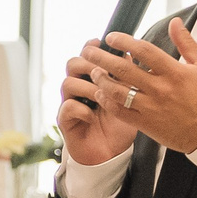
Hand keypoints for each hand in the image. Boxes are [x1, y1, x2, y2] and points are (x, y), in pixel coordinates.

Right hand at [57, 42, 140, 164]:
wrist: (112, 154)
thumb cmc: (120, 125)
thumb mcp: (130, 99)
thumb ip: (127, 78)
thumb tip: (130, 54)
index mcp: (95, 79)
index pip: (87, 55)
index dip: (92, 47)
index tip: (101, 43)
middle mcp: (81, 88)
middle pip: (73, 63)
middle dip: (88, 65)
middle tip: (103, 73)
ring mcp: (71, 103)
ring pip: (68, 83)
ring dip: (87, 87)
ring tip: (101, 97)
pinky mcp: (66, 120)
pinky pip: (67, 107)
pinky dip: (81, 109)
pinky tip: (93, 116)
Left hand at [79, 18, 196, 155]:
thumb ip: (187, 43)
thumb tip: (176, 22)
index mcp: (175, 73)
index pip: (144, 51)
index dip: (124, 41)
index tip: (111, 37)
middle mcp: (161, 89)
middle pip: (124, 69)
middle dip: (102, 58)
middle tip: (88, 51)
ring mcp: (151, 107)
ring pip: (118, 92)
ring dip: (102, 80)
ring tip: (94, 71)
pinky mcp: (146, 123)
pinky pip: (120, 112)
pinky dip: (107, 102)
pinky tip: (101, 93)